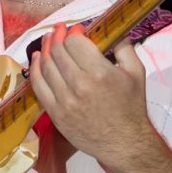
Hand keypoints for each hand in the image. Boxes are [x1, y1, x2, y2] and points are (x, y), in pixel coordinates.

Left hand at [29, 23, 155, 172]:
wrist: (124, 142)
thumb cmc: (131, 108)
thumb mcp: (137, 73)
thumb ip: (124, 48)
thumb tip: (111, 30)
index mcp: (100, 73)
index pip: (75, 42)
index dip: (73, 32)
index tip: (76, 29)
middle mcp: (79, 86)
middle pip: (58, 51)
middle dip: (57, 36)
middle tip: (59, 30)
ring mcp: (64, 101)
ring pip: (46, 66)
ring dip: (45, 49)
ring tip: (47, 40)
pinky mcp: (55, 114)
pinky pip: (38, 86)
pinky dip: (35, 70)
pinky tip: (37, 59)